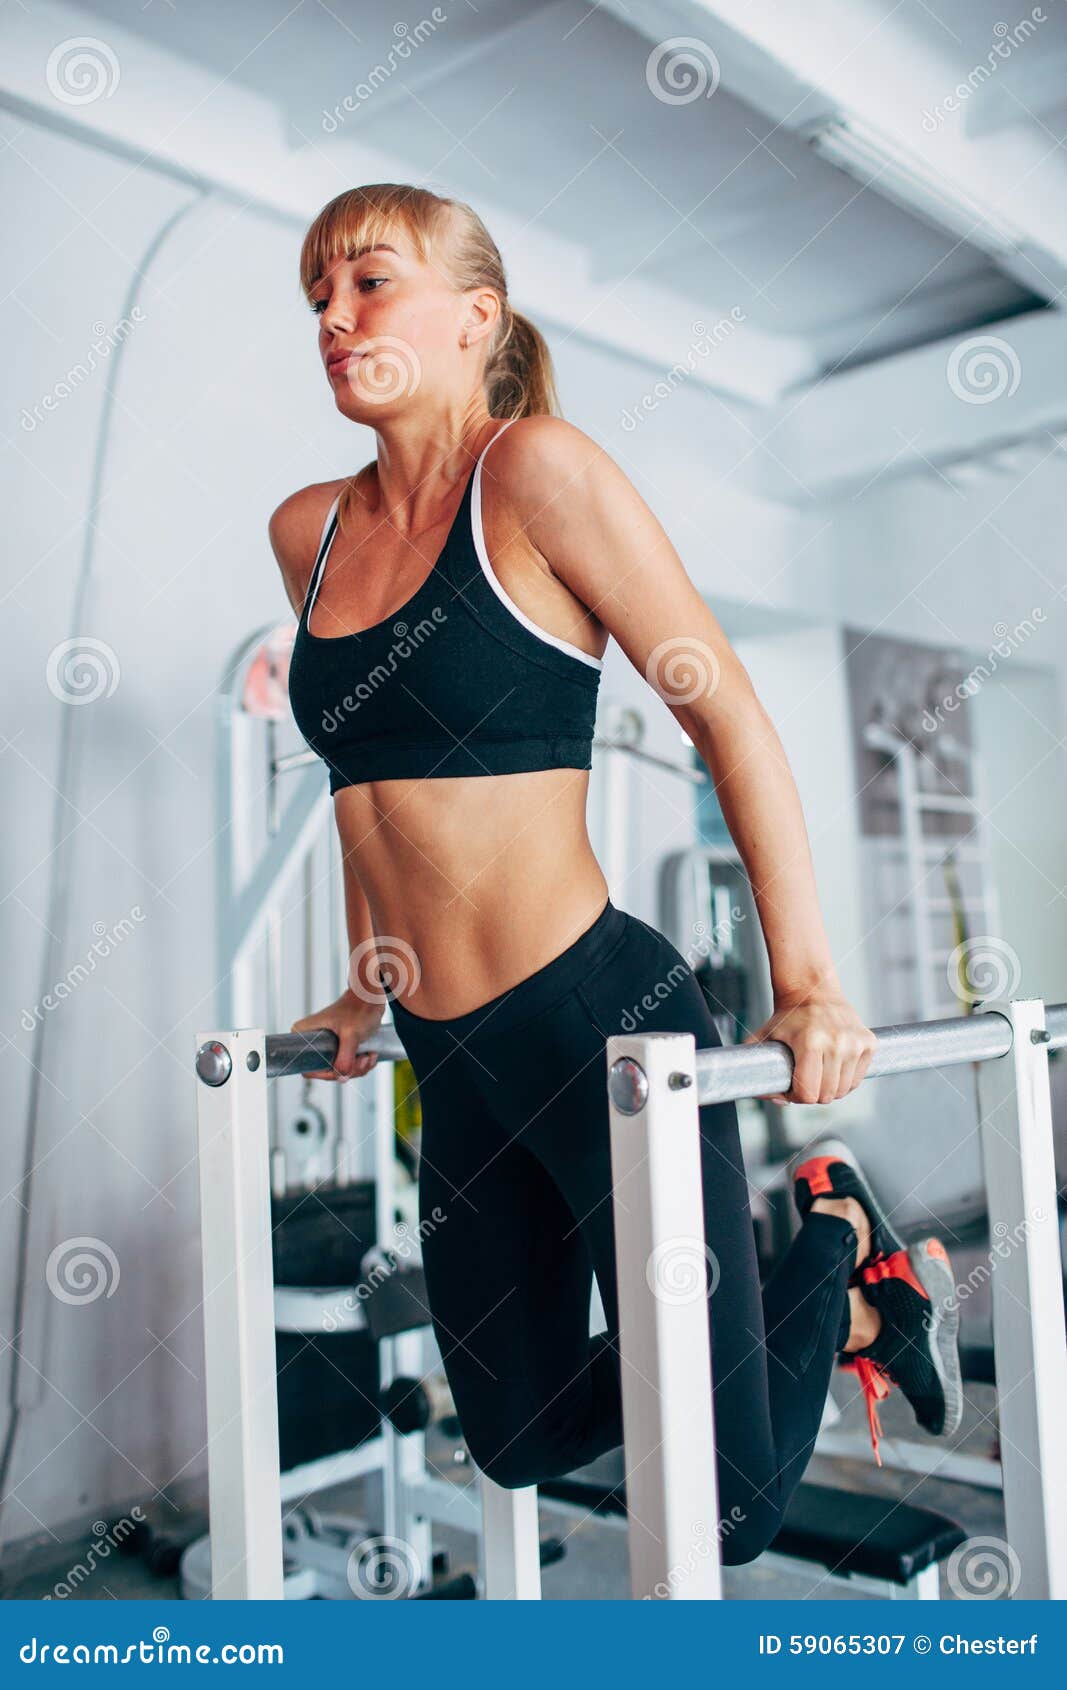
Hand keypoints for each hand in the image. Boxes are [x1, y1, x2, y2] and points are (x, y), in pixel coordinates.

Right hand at [291, 990, 384, 1081]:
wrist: (372, 997)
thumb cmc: (359, 1007)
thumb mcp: (351, 1035)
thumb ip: (344, 1058)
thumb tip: (340, 1077)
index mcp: (304, 1035)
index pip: (307, 1068)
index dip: (326, 1074)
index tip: (344, 1069)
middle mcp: (311, 1041)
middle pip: (326, 1071)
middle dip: (348, 1069)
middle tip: (363, 1059)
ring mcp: (325, 1046)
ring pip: (339, 1070)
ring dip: (358, 1067)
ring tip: (369, 1055)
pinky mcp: (338, 1047)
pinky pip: (347, 1065)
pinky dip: (361, 1064)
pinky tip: (370, 1054)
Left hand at [741, 991, 875, 1104]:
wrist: (814, 991)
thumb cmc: (788, 1017)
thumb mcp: (764, 1036)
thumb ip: (756, 1066)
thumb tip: (774, 1097)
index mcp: (810, 1042)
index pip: (808, 1093)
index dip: (796, 1096)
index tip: (791, 1088)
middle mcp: (837, 1042)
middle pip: (827, 1095)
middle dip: (813, 1095)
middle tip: (804, 1083)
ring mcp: (856, 1043)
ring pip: (843, 1090)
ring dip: (830, 1089)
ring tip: (818, 1076)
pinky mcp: (869, 1043)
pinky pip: (857, 1079)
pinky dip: (845, 1081)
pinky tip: (833, 1069)